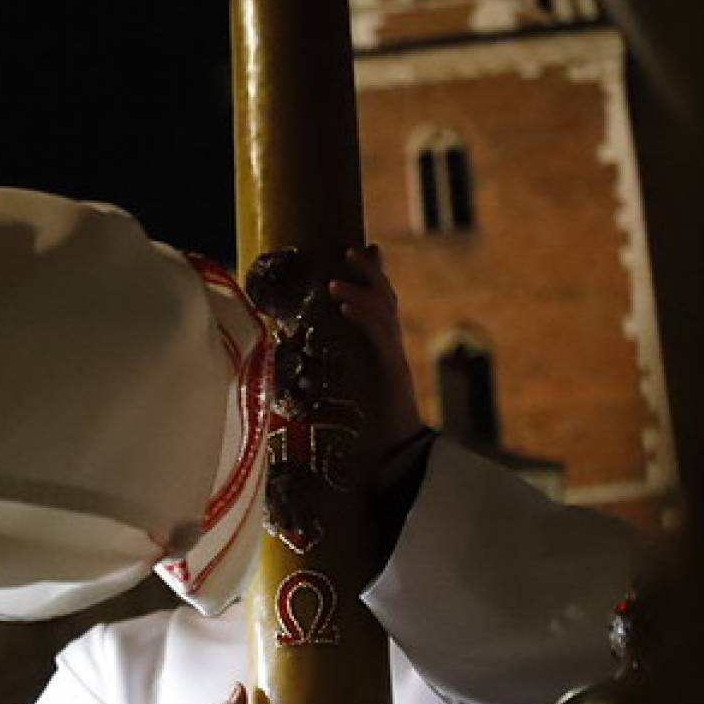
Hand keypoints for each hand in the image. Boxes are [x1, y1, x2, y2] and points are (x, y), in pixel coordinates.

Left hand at [328, 245, 423, 453]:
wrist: (398, 456)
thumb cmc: (373, 430)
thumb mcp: (351, 396)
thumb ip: (337, 377)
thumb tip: (306, 370)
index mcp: (383, 352)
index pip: (381, 307)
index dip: (374, 279)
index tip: (365, 251)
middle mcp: (391, 350)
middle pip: (386, 300)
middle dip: (371, 272)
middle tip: (354, 247)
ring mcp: (393, 359)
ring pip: (383, 313)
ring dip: (361, 289)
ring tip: (338, 274)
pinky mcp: (391, 372)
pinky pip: (379, 337)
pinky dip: (364, 316)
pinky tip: (346, 304)